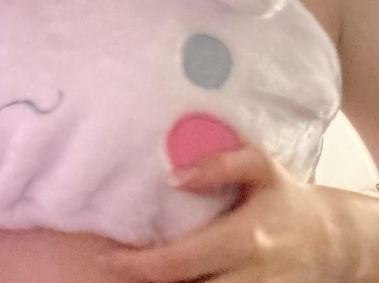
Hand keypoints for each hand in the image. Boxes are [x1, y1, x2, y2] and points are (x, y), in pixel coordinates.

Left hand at [98, 143, 352, 281]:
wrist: (328, 240)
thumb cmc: (283, 197)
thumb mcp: (260, 165)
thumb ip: (220, 163)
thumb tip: (174, 177)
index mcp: (246, 239)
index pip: (180, 261)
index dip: (137, 263)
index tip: (107, 253)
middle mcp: (250, 277)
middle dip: (140, 280)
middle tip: (107, 264)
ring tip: (128, 270)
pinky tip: (161, 276)